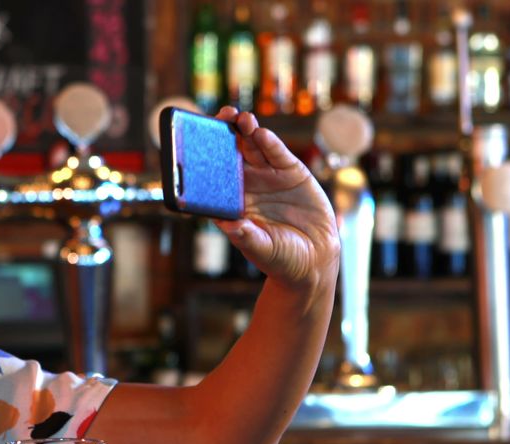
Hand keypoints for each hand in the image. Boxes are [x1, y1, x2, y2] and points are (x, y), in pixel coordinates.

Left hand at [212, 106, 339, 291]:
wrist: (314, 260)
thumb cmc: (279, 257)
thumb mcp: (261, 249)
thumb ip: (246, 236)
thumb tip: (228, 226)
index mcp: (231, 201)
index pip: (213, 174)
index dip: (205, 156)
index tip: (196, 141)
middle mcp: (247, 185)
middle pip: (232, 153)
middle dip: (225, 133)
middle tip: (221, 116)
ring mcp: (268, 177)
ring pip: (254, 148)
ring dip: (247, 131)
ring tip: (241, 118)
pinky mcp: (291, 173)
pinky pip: (278, 155)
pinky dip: (270, 144)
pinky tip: (262, 134)